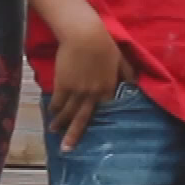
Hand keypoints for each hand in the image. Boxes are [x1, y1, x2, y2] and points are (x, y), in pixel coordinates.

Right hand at [49, 17, 134, 150]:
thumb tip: (134, 84)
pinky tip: (50, 113)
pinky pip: (57, 100)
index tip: (93, 127)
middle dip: (74, 135)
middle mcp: (93, 94)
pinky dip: (53, 108)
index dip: (99, 117)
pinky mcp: (63, 84)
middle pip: (82, 118)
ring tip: (53, 132)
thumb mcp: (120, 58)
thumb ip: (127, 73)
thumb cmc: (104, 43)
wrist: (84, 35)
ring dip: (60, 123)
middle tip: (67, 149)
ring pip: (68, 111)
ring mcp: (77, 90)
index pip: (104, 108)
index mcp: (108, 88)